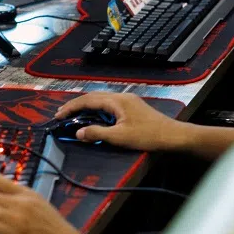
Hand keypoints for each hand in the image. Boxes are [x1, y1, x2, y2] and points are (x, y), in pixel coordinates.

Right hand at [55, 93, 186, 151]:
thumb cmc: (148, 135)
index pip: (88, 100)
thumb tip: (78, 133)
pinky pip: (109, 105)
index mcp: (117, 101)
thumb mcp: (119, 137)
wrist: (174, 136)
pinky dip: (97, 110)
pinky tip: (94, 118)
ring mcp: (128, 102)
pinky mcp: (132, 108)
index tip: (58, 115)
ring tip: (74, 116)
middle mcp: (122, 97)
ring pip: (101, 100)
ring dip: (86, 108)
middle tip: (62, 115)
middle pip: (93, 97)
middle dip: (76, 105)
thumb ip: (97, 133)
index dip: (71, 107)